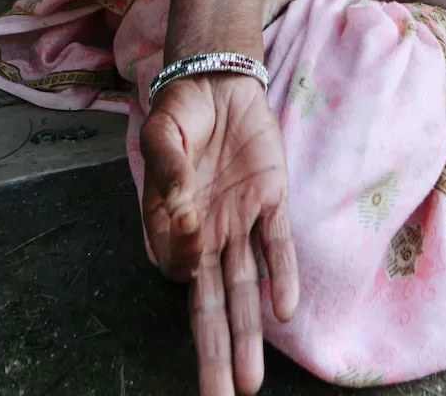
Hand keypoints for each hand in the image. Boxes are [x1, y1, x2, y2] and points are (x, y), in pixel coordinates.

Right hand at [141, 75, 301, 394]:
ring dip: (246, 336)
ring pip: (244, 290)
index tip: (186, 238)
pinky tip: (283, 309)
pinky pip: (277, 246)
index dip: (180, 262)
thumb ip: (168, 170)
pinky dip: (281, 275)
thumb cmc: (180, 112)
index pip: (175, 269)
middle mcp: (207, 236)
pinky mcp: (271, 201)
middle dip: (215, 354)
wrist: (218, 80)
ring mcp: (240, 223)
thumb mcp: (161, 132)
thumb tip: (184, 214)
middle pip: (210, 305)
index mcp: (171, 225)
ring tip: (248, 385)